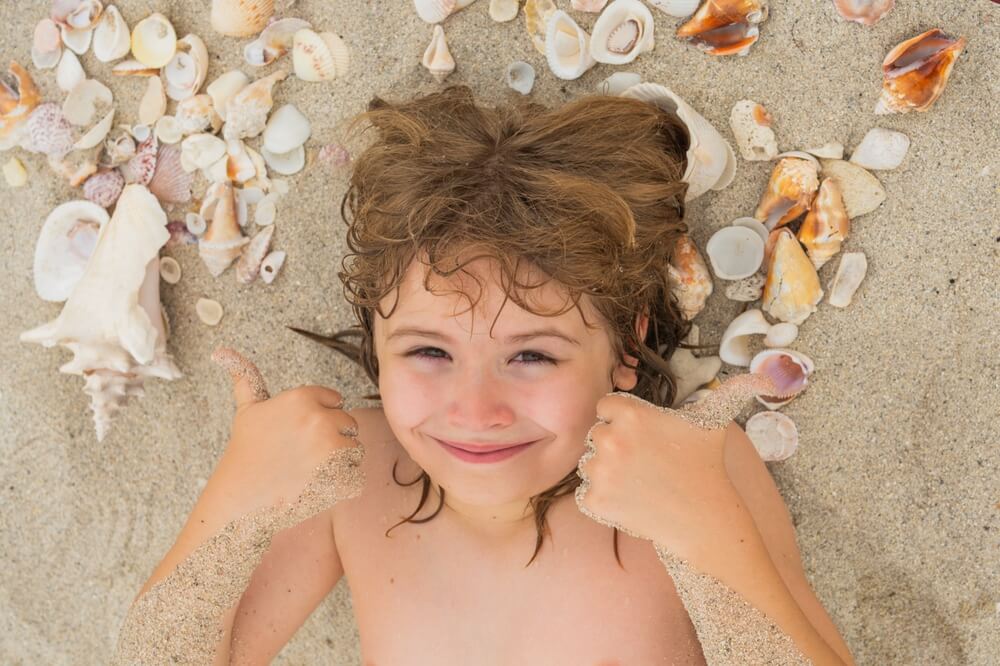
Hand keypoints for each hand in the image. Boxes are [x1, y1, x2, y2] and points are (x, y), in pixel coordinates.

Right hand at [204, 347, 365, 527]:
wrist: (241, 498)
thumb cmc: (245, 452)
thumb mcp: (247, 410)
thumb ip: (245, 377)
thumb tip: (221, 351)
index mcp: (302, 398)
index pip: (335, 400)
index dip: (319, 417)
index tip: (298, 433)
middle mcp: (320, 419)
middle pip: (348, 424)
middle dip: (331, 438)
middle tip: (303, 455)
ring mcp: (331, 449)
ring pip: (355, 450)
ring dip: (339, 461)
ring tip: (309, 470)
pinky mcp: (339, 477)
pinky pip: (356, 476)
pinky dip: (342, 484)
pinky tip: (316, 485)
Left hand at [575, 373, 775, 557]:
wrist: (703, 519)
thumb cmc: (706, 466)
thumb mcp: (715, 421)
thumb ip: (733, 390)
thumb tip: (767, 376)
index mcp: (631, 413)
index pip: (605, 406)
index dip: (623, 419)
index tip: (644, 435)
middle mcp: (611, 438)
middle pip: (595, 435)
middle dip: (615, 446)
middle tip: (645, 463)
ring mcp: (601, 471)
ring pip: (589, 463)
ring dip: (606, 472)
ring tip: (639, 481)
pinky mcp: (595, 501)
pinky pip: (586, 493)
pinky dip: (603, 499)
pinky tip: (630, 499)